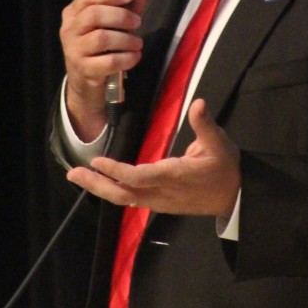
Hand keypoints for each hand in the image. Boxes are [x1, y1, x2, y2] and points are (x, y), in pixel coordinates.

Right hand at [59, 0, 146, 139]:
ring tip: (138, 43)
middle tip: (137, 22)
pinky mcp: (84, 70)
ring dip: (126, 39)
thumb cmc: (97, 48)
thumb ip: (124, 9)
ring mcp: (74, 50)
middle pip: (94, 15)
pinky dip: (126, 58)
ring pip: (102, 38)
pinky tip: (135, 57)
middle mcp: (69, 30)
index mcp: (72, 14)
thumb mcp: (108, 26)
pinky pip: (109, 61)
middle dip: (121, 16)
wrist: (83, 82)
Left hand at [66, 99, 240, 217]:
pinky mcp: (158, 204)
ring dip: (99, 187)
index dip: (116, 171)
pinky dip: (111, 190)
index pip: (139, 177)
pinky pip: (130, 199)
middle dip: (96, 184)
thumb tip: (198, 103)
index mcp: (175, 176)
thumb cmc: (225, 168)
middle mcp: (162, 192)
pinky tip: (98, 181)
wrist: (234, 197)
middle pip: (123, 194)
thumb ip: (205, 124)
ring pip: (123, 198)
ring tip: (77, 175)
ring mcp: (159, 202)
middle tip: (73, 173)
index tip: (98, 160)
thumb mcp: (220, 143)